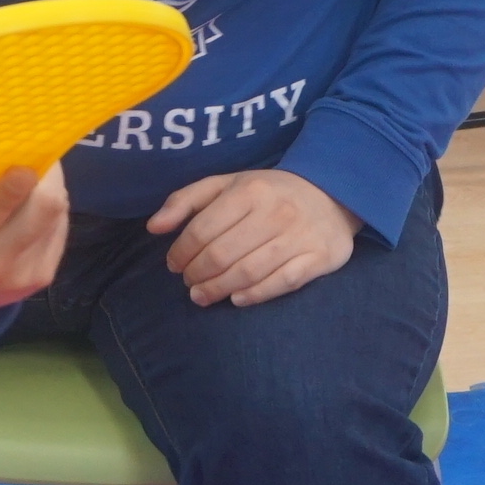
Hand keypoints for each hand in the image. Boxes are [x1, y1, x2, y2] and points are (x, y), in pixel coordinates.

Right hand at [0, 163, 68, 317]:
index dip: (12, 187)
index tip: (24, 165)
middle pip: (44, 209)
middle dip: (45, 173)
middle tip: (33, 152)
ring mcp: (20, 277)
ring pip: (57, 214)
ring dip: (47, 189)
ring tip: (25, 181)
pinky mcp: (41, 278)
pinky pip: (60, 227)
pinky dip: (49, 210)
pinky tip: (27, 208)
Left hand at [148, 169, 356, 308]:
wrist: (332, 194)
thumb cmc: (268, 193)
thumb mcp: (227, 184)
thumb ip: (186, 200)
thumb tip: (153, 227)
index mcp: (249, 191)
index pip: (202, 230)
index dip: (180, 252)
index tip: (174, 264)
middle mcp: (275, 213)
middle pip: (222, 255)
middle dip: (197, 274)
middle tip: (188, 283)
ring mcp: (299, 237)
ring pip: (248, 272)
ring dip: (218, 290)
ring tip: (203, 296)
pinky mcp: (320, 258)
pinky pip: (281, 283)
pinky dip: (254, 295)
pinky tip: (236, 299)